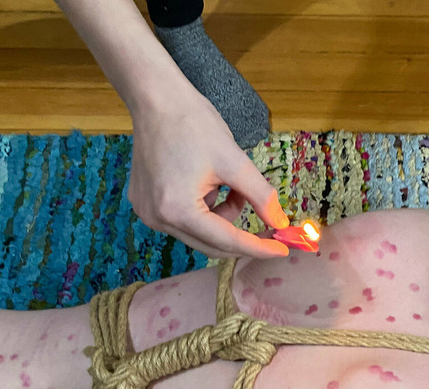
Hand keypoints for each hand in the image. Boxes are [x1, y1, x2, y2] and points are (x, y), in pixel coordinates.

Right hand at [128, 92, 289, 258]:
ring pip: (199, 233)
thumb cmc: (192, 124)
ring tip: (232, 187)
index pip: (226, 241)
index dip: (258, 247)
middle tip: (269, 225)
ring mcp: (148, 213)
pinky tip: (210, 184)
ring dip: (223, 218)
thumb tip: (280, 223)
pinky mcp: (145, 204)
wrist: (156, 98)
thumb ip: (261, 196)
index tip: (283, 250)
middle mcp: (158, 219)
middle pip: (211, 244)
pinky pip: (184, 220)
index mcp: (177, 210)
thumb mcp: (234, 161)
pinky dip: (205, 210)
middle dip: (241, 234)